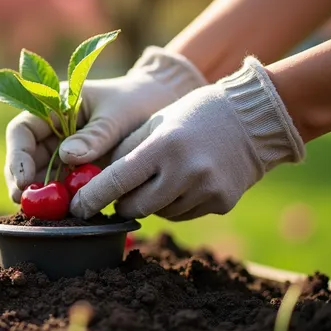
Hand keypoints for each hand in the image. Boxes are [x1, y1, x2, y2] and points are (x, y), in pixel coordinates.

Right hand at [5, 47, 206, 201]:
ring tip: (47, 212)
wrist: (160, 105)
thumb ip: (94, 136)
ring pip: (40, 175)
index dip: (17, 156)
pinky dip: (62, 199)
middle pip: (25, 158)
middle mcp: (52, 130)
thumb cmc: (136, 101)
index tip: (24, 179)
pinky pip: (63, 186)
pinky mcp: (77, 169)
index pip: (22, 131)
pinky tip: (65, 212)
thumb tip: (66, 157)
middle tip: (28, 203)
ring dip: (42, 194)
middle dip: (23, 182)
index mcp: (54, 107)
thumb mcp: (116, 115)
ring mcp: (64, 151)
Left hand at [70, 57, 305, 220]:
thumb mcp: (153, 124)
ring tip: (166, 174)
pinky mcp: (222, 203)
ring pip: (159, 213)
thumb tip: (93, 185)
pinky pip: (183, 214)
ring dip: (152, 201)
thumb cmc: (192, 116)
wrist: (253, 119)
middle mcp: (186, 171)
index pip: (118, 180)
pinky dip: (176, 203)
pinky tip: (187, 180)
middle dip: (122, 202)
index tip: (77, 208)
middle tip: (122, 190)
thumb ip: (124, 153)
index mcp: (164, 145)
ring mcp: (207, 190)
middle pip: (136, 207)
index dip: (93, 198)